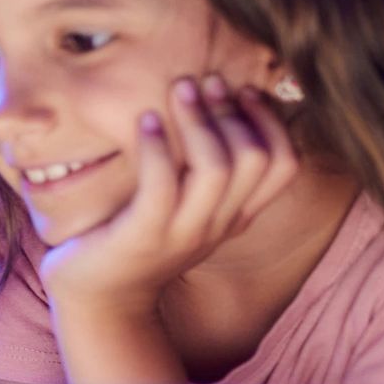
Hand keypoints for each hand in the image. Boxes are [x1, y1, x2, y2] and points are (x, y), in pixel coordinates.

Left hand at [39, 74, 297, 312]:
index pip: (284, 165)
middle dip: (232, 111)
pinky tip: (146, 121)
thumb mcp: (184, 207)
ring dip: (198, 121)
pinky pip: (162, 186)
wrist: (99, 301)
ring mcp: (181, 233)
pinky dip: (158, 147)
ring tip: (178, 91)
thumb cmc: (136, 240)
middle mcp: (216, 225)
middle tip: (204, 82)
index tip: (242, 90)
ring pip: (216, 169)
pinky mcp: (142, 236)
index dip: (272, 121)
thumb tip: (216, 105)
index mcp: (235, 216)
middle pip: (255, 159)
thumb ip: (204, 171)